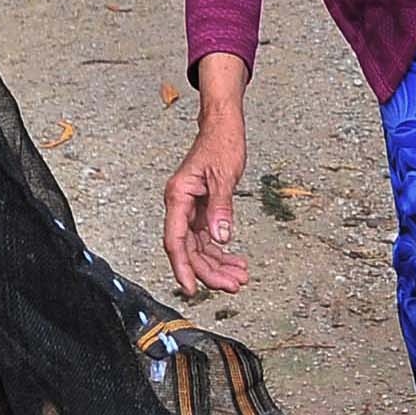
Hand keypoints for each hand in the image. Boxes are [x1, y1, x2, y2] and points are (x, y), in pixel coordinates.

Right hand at [162, 99, 251, 298]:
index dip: (182, 267)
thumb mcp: (224, 176)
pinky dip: (221, 251)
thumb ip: (221, 208)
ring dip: (218, 264)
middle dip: (210, 271)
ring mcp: (191, 209)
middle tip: (233, 285)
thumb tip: (221, 238)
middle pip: (190, 249)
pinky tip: (235, 260)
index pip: (175, 240)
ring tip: (240, 277)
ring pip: (199, 247)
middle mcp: (180, 205)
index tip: (191, 288)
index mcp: (178, 196)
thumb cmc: (220, 143)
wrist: (222, 126)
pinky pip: (207, 238)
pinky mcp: (202, 209)